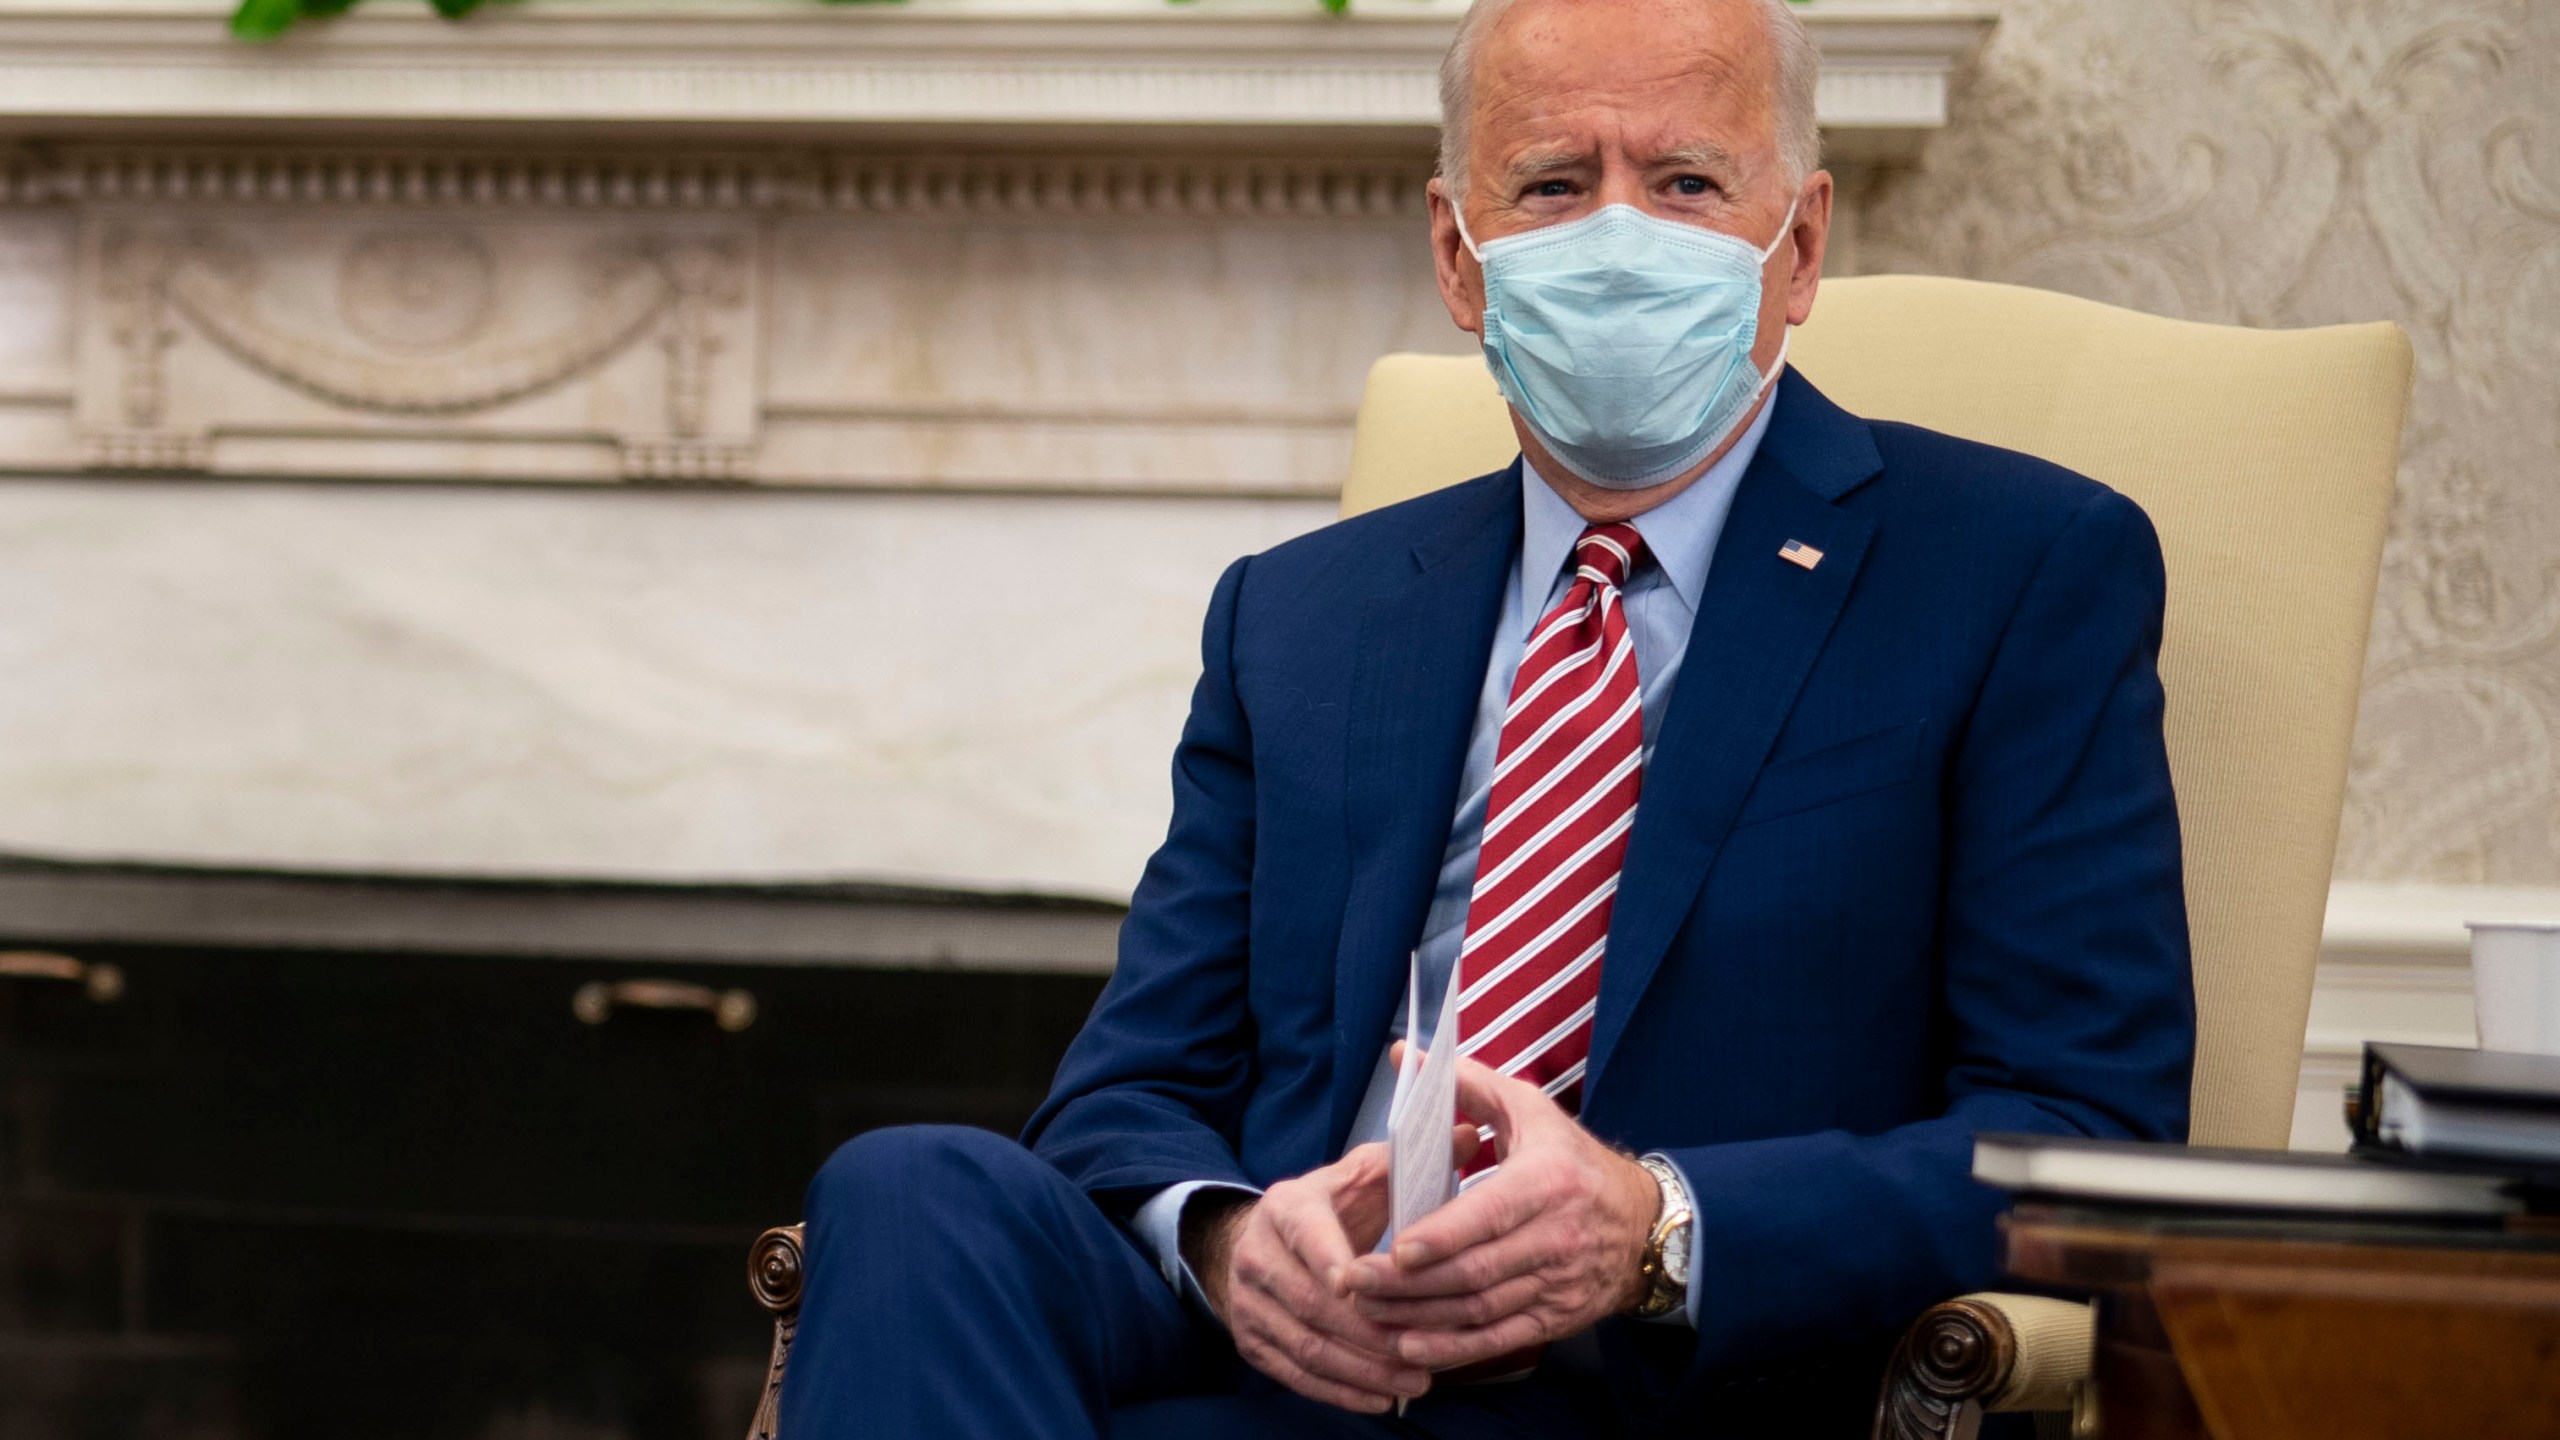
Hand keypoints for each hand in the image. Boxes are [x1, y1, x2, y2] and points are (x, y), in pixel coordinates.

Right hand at [1190, 1143, 1433, 1412]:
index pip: (1306, 1234)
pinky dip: (1340, 1392)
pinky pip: (1296, 1375)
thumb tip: (1472, 1134)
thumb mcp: (1358, 1178)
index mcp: (1287, 1207)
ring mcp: (1250, 1303)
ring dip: (1363, 1370)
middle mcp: (1258, 1254)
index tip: (1357, 1283)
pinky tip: (1381, 1399)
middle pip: (1311, 1303)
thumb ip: (1409, 1163)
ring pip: (1307, 1345)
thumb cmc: (1327, 1210)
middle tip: (1420, 1349)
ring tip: (1415, 1380)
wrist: (1255, 1243)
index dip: (1329, 1259)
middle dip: (1368, 1332)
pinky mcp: (1252, 1340)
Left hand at [1341, 1054, 1661, 1369]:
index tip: (1398, 1248)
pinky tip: (1410, 1345)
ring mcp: (1557, 1283)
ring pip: (1480, 1308)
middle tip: (1354, 1282)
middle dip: (1410, 1283)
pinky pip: (1498, 1339)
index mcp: (1548, 1181)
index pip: (1490, 1215)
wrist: (1644, 1224)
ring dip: (1420, 1317)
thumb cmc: (1574, 1160)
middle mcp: (1556, 1237)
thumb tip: (1406, 1057)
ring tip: (1367, 1312)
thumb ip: (1467, 1084)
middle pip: (1475, 1270)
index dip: (1444, 1236)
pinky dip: (1452, 1348)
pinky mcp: (1555, 1317)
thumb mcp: (1531, 1111)